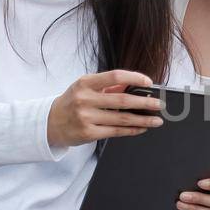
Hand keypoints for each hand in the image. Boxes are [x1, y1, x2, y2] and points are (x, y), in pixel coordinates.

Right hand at [46, 70, 164, 147]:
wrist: (50, 123)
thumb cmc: (72, 102)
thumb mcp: (85, 88)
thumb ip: (107, 86)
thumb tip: (133, 85)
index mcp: (85, 83)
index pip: (115, 76)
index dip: (134, 78)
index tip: (149, 82)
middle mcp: (84, 99)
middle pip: (122, 100)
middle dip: (145, 103)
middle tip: (159, 104)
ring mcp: (86, 117)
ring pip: (122, 118)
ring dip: (143, 120)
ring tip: (157, 120)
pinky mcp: (88, 133)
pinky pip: (115, 131)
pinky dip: (131, 130)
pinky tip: (142, 128)